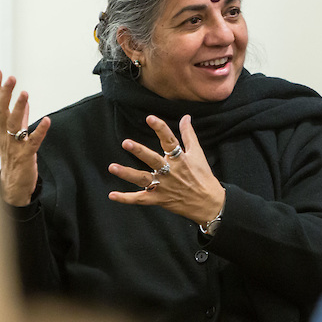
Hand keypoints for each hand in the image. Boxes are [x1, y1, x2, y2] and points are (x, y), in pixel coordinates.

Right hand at [0, 69, 50, 205]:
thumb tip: (24, 102)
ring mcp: (14, 146)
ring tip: (25, 93)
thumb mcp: (15, 136)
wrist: (14, 188)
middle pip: (1, 112)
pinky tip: (47, 120)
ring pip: (14, 125)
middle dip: (5, 94)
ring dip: (19, 108)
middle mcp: (4, 136)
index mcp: (1, 130)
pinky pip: (32, 142)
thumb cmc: (14, 160)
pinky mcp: (26, 156)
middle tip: (10, 78)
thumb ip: (20, 118)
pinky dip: (40, 131)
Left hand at [108, 115, 224, 226]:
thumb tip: (185, 117)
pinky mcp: (159, 199)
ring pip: (143, 179)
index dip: (160, 129)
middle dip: (139, 151)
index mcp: (180, 159)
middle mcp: (170, 172)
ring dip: (127, 173)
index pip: (169, 140)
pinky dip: (126, 198)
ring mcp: (164, 186)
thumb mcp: (198, 154)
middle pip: (153, 160)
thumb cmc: (203, 177)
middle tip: (126, 143)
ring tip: (112, 167)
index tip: (150, 118)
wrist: (210, 204)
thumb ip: (189, 134)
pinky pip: (140, 199)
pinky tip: (112, 195)